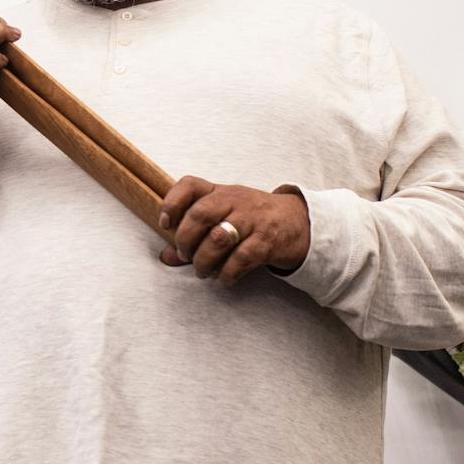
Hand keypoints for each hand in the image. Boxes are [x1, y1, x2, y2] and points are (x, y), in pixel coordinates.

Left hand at [157, 177, 310, 285]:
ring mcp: (253, 219)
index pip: (189, 185)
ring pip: (219, 238)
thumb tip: (165, 257)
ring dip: (204, 260)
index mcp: (219, 191)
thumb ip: (193, 236)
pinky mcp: (268, 240)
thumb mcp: (223, 218)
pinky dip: (227, 273)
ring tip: (202, 271)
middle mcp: (234, 200)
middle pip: (200, 214)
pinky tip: (224, 279)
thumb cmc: (251, 220)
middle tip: (185, 255)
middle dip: (185, 240)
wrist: (298, 222)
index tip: (165, 224)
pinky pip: (242, 258)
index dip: (171, 203)